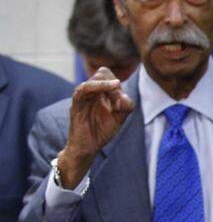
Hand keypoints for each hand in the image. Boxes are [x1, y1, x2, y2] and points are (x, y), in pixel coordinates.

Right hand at [57, 67, 134, 187]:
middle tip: (118, 99)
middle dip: (112, 81)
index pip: (107, 75)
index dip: (117, 82)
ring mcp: (82, 99)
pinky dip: (95, 87)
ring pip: (92, 80)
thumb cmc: (102, 131)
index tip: (123, 97)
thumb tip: (123, 96)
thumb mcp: (120, 117)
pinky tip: (110, 88)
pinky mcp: (76, 106)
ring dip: (106, 83)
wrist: (88, 148)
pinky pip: (82, 91)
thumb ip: (126, 105)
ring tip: (117, 86)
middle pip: (101, 73)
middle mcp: (90, 93)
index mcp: (100, 93)